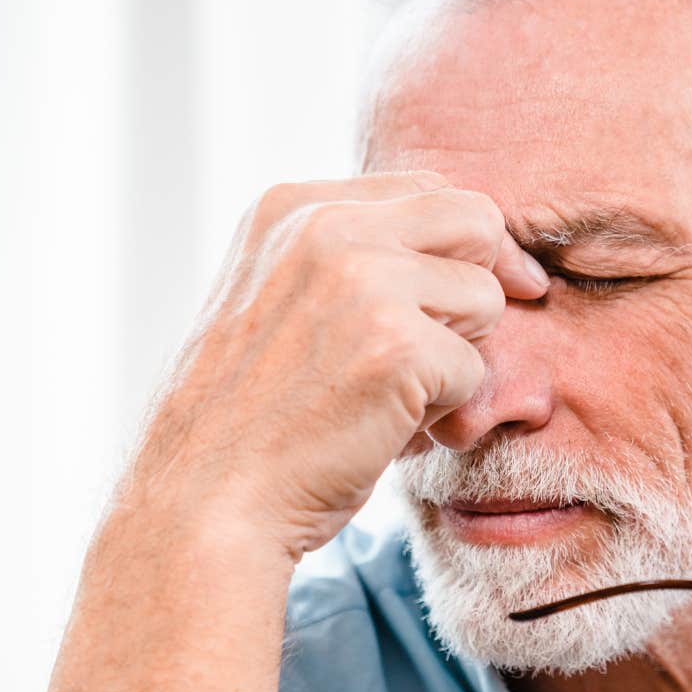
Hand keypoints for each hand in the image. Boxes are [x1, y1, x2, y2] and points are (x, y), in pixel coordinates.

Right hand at [121, 171, 548, 556]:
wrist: (203, 502)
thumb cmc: (247, 419)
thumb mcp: (276, 300)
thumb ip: (346, 260)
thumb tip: (466, 247)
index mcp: (292, 206)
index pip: (427, 189)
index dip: (466, 243)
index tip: (488, 281)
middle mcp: (327, 226)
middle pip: (475, 220)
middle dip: (486, 283)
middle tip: (459, 346)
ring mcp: (364, 281)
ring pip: (486, 296)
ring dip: (458, 356)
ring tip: (393, 398)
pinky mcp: (400, 345)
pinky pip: (476, 369)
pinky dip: (445, 412)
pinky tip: (386, 430)